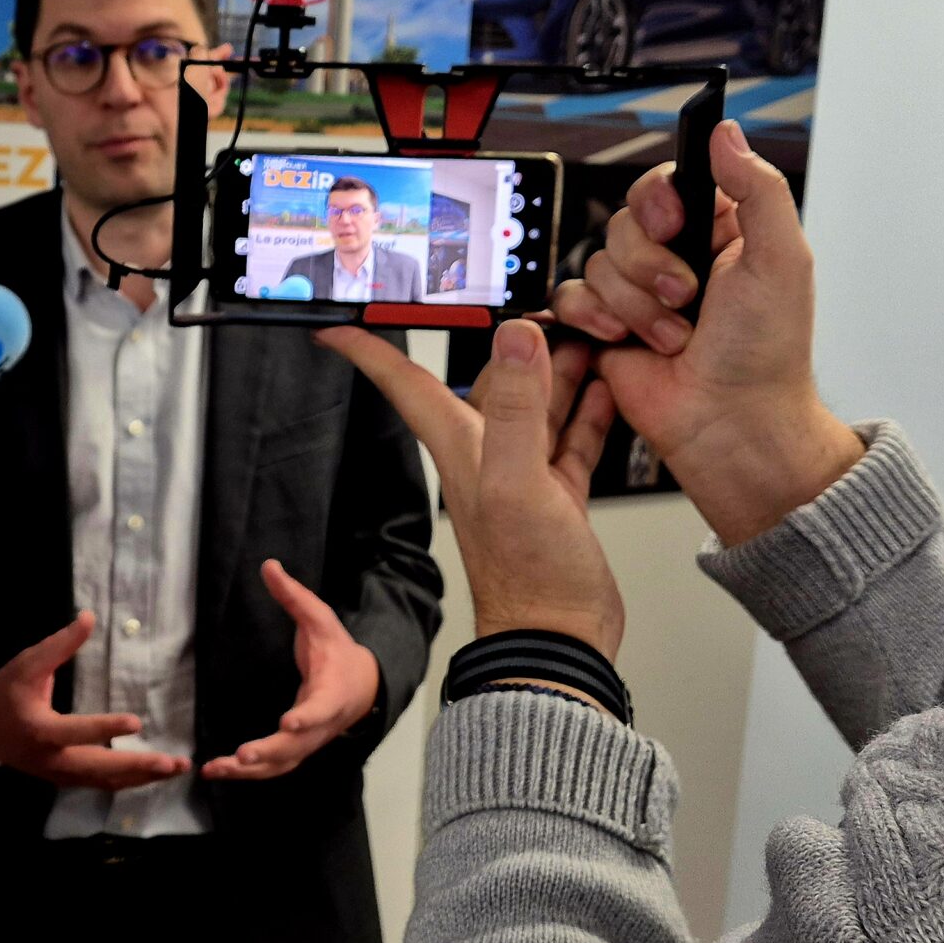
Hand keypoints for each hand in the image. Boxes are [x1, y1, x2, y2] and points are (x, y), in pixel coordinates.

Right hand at [0, 614, 189, 789]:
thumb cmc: (6, 691)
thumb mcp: (26, 664)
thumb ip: (59, 645)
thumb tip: (89, 617)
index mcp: (40, 731)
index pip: (76, 732)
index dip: (105, 728)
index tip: (136, 722)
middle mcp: (52, 760)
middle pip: (98, 769)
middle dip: (137, 766)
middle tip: (170, 761)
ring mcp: (60, 774)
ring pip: (105, 781)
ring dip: (142, 776)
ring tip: (177, 767)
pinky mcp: (66, 779)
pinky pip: (101, 783)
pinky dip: (130, 780)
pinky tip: (156, 773)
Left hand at [201, 561, 380, 779]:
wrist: (361, 685)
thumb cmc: (335, 649)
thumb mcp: (319, 618)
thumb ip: (293, 595)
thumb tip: (268, 565)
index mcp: (332, 690)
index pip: (322, 708)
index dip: (308, 717)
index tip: (289, 722)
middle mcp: (322, 723)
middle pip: (297, 745)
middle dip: (269, 752)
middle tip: (242, 755)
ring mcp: (309, 741)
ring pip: (281, 763)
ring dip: (249, 771)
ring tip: (215, 769)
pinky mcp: (296, 749)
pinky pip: (272, 767)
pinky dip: (245, 773)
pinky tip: (216, 771)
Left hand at [320, 318, 622, 658]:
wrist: (557, 642)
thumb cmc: (528, 578)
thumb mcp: (520, 481)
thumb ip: (520, 408)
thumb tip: (517, 338)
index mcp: (463, 446)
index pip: (407, 382)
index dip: (371, 349)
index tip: (335, 322)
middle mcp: (487, 456)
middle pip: (490, 380)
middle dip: (511, 339)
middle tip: (545, 300)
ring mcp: (523, 476)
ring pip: (537, 403)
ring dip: (559, 368)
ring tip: (591, 332)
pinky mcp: (557, 498)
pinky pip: (571, 438)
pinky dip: (588, 409)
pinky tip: (607, 387)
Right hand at [547, 120, 862, 544]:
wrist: (731, 424)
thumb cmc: (766, 355)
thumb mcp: (782, 260)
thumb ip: (758, 189)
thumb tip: (725, 133)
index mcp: (718, 232)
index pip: (667, 184)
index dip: (660, 200)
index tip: (675, 224)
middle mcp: (674, 258)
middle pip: (624, 222)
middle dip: (650, 265)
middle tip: (687, 298)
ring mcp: (637, 293)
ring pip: (597, 262)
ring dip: (636, 306)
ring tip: (673, 337)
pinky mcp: (604, 327)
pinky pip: (571, 298)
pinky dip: (596, 320)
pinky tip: (626, 342)